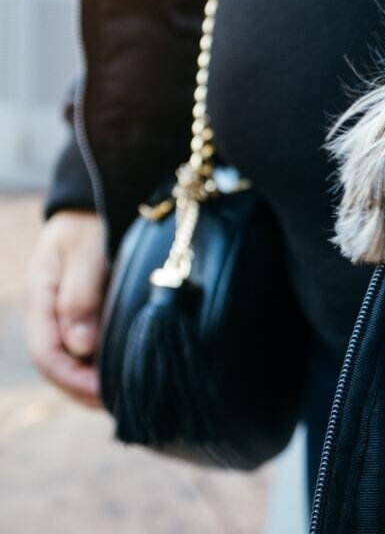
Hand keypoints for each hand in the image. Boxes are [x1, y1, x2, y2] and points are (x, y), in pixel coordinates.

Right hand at [24, 210, 106, 406]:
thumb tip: (80, 348)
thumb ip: (80, 297)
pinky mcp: (88, 310)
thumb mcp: (85, 252)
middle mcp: (50, 311)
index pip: (46, 353)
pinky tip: (124, 371)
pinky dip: (103, 362)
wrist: (98, 199)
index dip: (71, 378)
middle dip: (83, 388)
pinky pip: (90, 345)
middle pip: (59, 363)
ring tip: (123, 396)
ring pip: (75, 358)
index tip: (101, 392)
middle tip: (118, 404)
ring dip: (94, 380)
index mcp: (40, 299)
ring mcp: (67, 312)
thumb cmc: (91, 221)